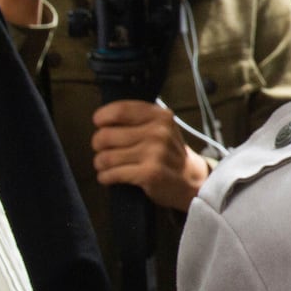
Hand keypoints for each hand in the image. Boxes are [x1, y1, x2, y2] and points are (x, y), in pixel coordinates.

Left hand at [91, 99, 210, 210]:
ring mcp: (155, 153)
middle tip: (104, 150)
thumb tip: (102, 118)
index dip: (102, 117)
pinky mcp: (150, 173)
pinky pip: (112, 174)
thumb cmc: (167, 152)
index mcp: (160, 116)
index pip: (119, 110)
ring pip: (105, 157)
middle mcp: (159, 132)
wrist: (191, 180)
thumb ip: (138, 118)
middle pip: (105, 135)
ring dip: (100, 164)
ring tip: (107, 166)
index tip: (100, 124)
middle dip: (98, 145)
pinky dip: (105, 177)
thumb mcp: (162, 127)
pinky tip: (111, 177)